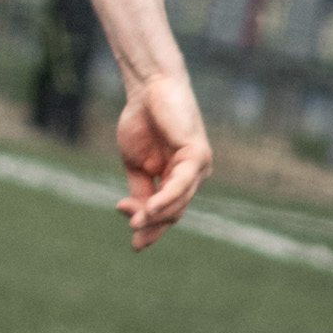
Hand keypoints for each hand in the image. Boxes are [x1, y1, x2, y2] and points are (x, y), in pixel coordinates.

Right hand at [114, 70, 211, 249]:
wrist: (147, 88)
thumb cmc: (142, 121)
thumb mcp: (136, 164)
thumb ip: (141, 189)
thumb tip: (140, 216)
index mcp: (178, 177)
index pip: (169, 211)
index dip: (152, 228)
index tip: (135, 243)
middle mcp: (193, 174)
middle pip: (176, 211)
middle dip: (153, 225)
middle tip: (133, 234)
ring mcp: (199, 165)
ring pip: (180, 201)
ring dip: (156, 215)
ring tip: (135, 223)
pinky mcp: (197, 154)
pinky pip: (182, 184)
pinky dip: (166, 198)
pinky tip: (150, 208)